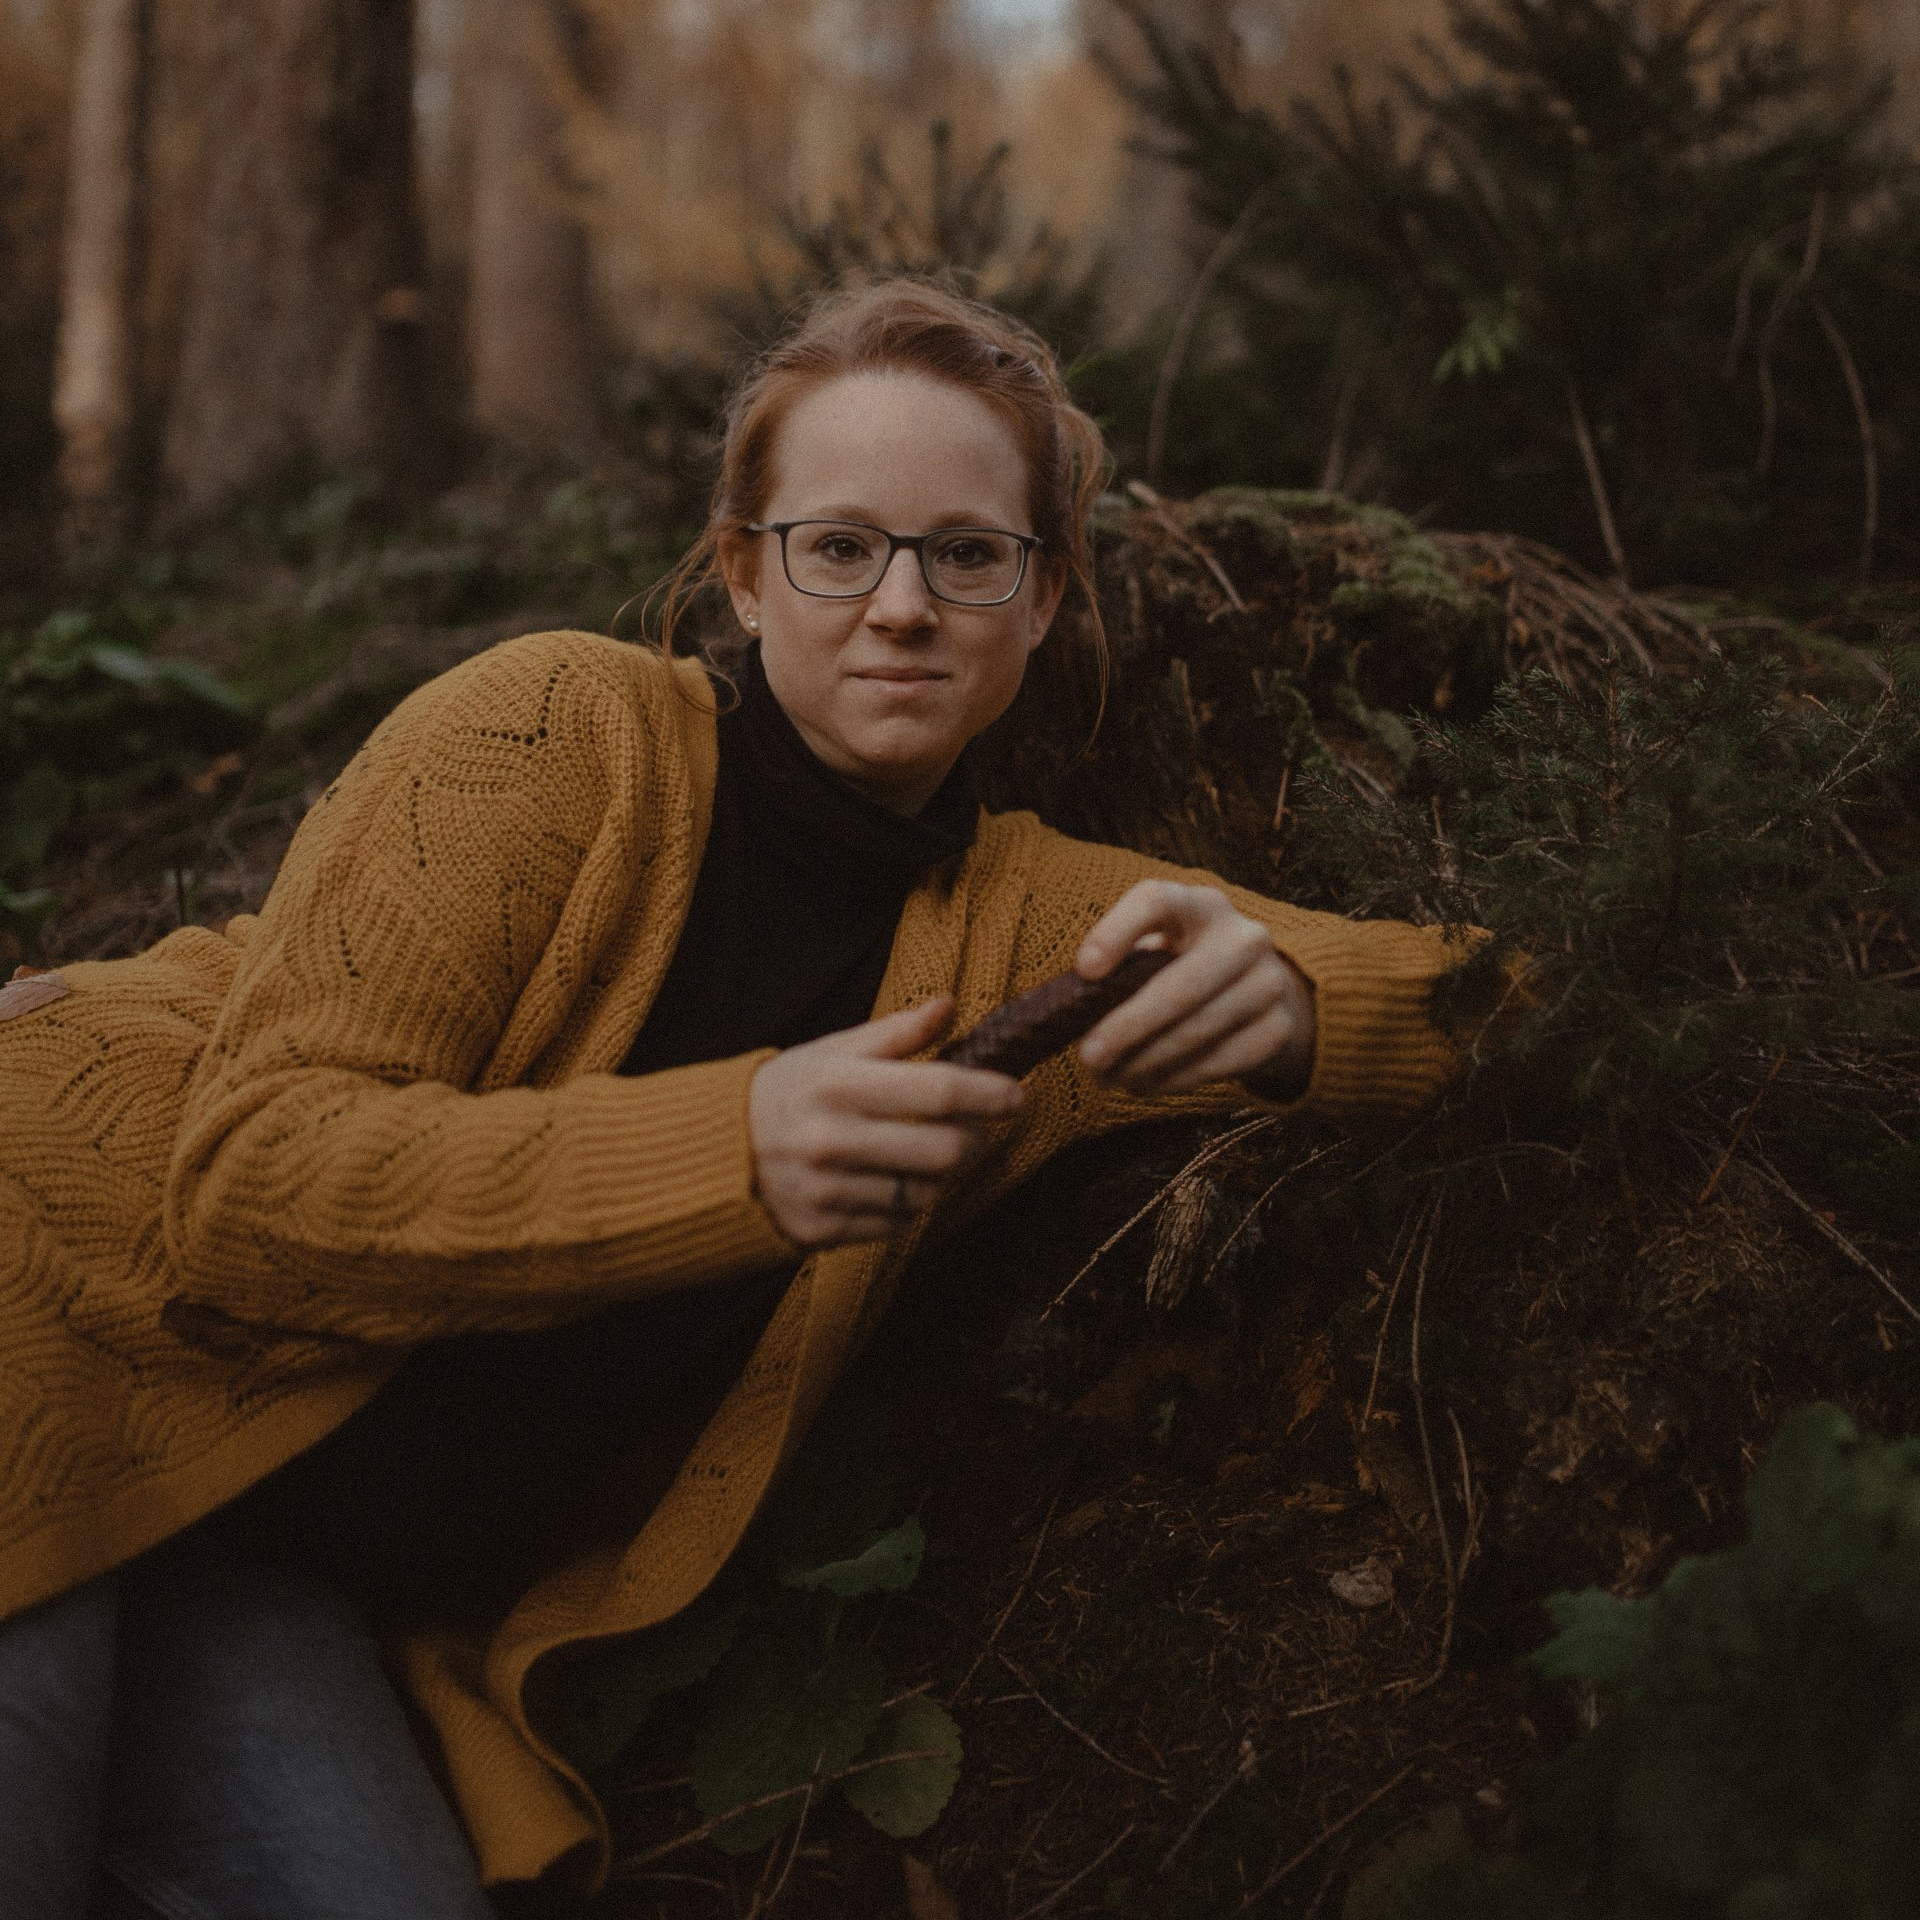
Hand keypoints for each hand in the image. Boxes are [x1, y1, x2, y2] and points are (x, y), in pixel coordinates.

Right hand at [748, 997, 1024, 1248]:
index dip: (987, 1094)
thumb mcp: (830, 1051)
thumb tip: (949, 1006)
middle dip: (973, 1141)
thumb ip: (895, 1033)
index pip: (937, 1091)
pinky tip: (893, 1181)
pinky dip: (908, 1204)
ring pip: (926, 1193)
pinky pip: (895, 1224)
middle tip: (975, 1130)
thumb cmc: (785, 1092)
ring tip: (930, 1155)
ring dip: (942, 1176)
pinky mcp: (821, 1231)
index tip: (1015, 1095)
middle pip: (944, 1152)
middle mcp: (831, 1140)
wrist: (712, 1155)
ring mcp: (826, 1191)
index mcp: (837, 1085)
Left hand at [1073, 880, 1315, 1095]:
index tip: (1083, 971)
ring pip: (1198, 1030)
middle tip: (1087, 1057)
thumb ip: (1123, 970)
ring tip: (1108, 1078)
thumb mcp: (1160, 951)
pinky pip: (1217, 1062)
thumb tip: (1070, 1014)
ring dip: (1144, 1062)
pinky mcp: (1278, 1029)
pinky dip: (1172, 1079)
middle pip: (1180, 984)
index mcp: (1200, 906)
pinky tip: (1142, 1085)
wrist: (1261, 993)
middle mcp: (1243, 937)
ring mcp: (1269, 983)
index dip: (1117, 931)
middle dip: (1128, 1026)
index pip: (1156, 901)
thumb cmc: (1184, 968)